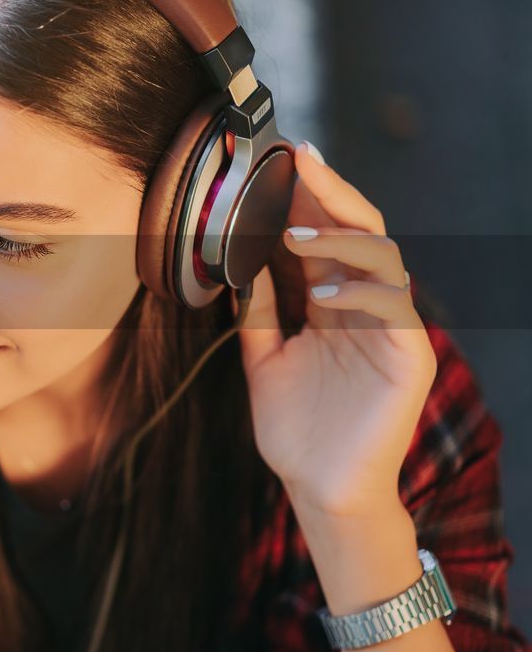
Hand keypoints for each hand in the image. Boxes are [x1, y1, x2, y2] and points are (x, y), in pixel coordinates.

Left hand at [231, 142, 437, 518]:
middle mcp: (366, 306)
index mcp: (335, 302)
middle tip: (297, 162)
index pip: (326, 235)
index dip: (305, 199)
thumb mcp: (263, 358)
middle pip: (360, 230)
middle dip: (329, 193)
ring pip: (383, 258)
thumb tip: (242, 259)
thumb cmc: (295, 429)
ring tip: (293, 235)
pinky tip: (321, 293)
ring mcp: (391, 329)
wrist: (318, 488)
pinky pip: (392, 308)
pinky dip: (359, 292)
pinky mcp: (408, 358)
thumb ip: (258, 310)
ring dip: (338, 238)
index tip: (276, 163)